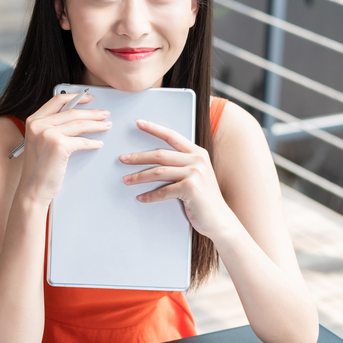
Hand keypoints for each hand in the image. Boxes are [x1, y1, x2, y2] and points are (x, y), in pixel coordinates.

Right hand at [17, 93, 110, 204]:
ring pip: (79, 124)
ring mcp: (48, 134)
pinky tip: (97, 143)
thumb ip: (51, 127)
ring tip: (106, 125)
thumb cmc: (38, 169)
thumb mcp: (40, 142)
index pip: (57, 101)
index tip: (88, 98)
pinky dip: (92, 142)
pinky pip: (82, 141)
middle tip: (104, 114)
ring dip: (96, 125)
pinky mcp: (58, 145)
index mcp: (33, 120)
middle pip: (71, 112)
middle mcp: (38, 124)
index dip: (75, 97)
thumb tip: (75, 117)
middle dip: (91, 112)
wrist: (33, 188)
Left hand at [119, 119, 235, 238]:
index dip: (154, 129)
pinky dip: (150, 196)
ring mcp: (195, 173)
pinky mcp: (191, 188)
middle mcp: (198, 160)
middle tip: (122, 159)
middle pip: (160, 154)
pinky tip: (141, 198)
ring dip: (139, 177)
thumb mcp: (196, 175)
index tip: (138, 123)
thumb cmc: (203, 198)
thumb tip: (154, 160)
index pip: (172, 136)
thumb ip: (182, 164)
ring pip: (158, 172)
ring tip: (126, 180)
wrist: (220, 219)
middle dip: (138, 157)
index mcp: (198, 153)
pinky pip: (163, 191)